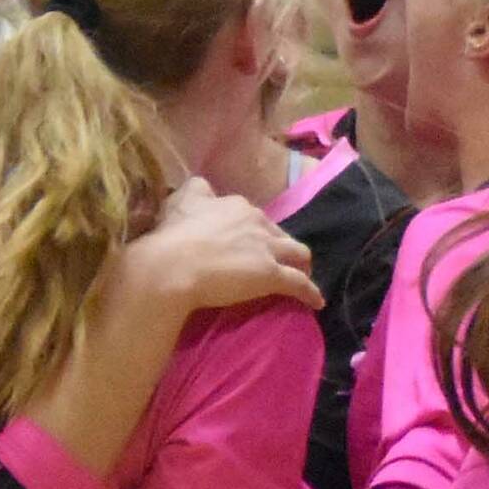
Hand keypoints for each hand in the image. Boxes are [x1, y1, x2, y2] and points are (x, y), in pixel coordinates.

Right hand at [124, 178, 321, 313]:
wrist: (171, 265)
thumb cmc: (171, 236)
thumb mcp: (180, 201)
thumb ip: (195, 192)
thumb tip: (201, 186)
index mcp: (234, 205)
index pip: (253, 215)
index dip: (254, 228)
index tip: (250, 239)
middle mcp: (256, 220)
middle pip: (278, 232)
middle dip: (280, 245)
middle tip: (276, 259)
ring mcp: (266, 248)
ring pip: (297, 253)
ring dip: (301, 264)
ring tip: (302, 274)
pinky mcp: (271, 275)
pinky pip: (299, 283)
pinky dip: (310, 293)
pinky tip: (316, 302)